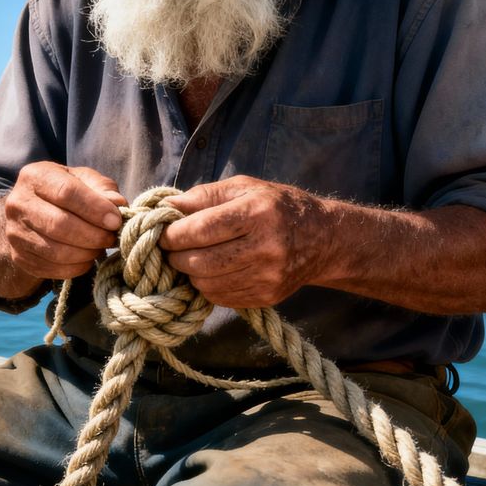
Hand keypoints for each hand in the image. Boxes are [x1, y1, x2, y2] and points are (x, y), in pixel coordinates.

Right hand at [1, 162, 127, 279]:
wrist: (32, 213)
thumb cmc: (64, 192)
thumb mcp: (83, 180)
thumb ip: (102, 188)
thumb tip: (118, 204)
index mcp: (35, 176)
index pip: (66, 192)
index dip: (95, 209)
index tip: (115, 221)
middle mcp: (18, 203)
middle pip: (59, 224)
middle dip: (93, 235)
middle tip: (111, 238)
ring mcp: (14, 232)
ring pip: (56, 251)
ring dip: (86, 253)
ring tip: (100, 248)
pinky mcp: (19, 256)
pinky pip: (52, 268)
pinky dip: (76, 267)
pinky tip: (86, 258)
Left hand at [159, 175, 333, 307]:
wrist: (323, 240)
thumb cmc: (277, 207)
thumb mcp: (245, 188)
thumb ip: (205, 195)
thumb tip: (167, 205)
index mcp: (257, 214)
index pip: (200, 229)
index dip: (173, 234)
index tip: (162, 233)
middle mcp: (264, 247)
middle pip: (199, 261)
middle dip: (175, 256)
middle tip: (170, 248)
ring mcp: (267, 276)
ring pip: (206, 283)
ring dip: (189, 273)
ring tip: (190, 258)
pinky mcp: (267, 297)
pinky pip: (220, 297)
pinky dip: (206, 286)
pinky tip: (211, 271)